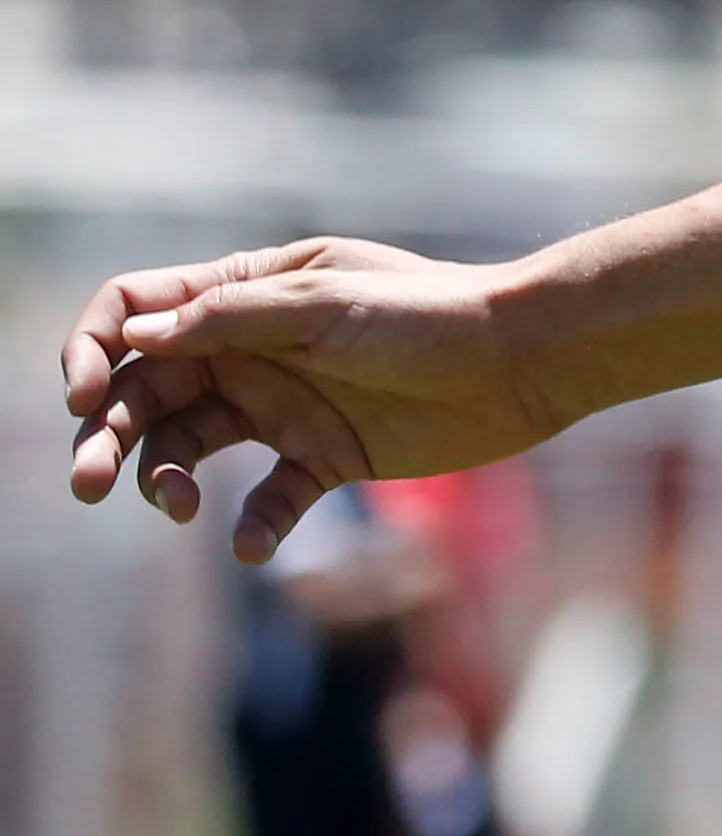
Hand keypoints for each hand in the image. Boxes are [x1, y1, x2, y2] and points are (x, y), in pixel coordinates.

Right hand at [61, 240, 562, 562]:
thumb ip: (230, 318)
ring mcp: (284, 405)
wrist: (523, 361)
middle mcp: (251, 350)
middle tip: (89, 484)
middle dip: (105, 435)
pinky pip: (268, 500)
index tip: (83, 397)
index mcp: (244, 294)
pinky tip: (251, 541)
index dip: (93, 350)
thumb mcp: (324, 304)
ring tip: (176, 508)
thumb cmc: (429, 314)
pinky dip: (253, 524)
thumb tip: (134, 337)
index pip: (135, 312)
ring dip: (161, 480)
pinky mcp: (325, 457)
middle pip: (144, 392)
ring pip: (187, 448)